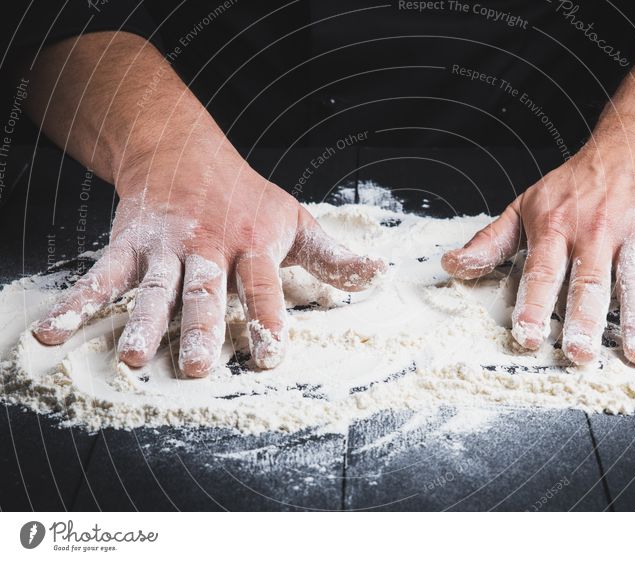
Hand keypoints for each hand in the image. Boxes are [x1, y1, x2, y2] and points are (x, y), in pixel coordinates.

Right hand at [33, 144, 384, 375]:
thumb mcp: (295, 221)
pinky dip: (76, 304)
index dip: (267, 318)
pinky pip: (101, 277)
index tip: (270, 355)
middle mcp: (207, 248)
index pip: (261, 285)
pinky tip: (53, 333)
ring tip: (133, 358)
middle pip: (204, 291)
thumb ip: (332, 257)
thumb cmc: (247, 196)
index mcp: (251, 244)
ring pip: (153, 289)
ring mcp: (164, 248)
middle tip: (198, 367)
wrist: (183, 152)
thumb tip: (377, 275)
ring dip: (142, 322)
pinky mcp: (129, 246)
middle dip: (201, 328)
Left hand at [442, 116, 634, 365]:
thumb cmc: (578, 182)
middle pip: (589, 282)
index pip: (542, 271)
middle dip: (584, 320)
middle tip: (579, 354)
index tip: (526, 338)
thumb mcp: (527, 204)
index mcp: (557, 227)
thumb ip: (491, 241)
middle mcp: (596, 232)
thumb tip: (452, 267)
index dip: (532, 305)